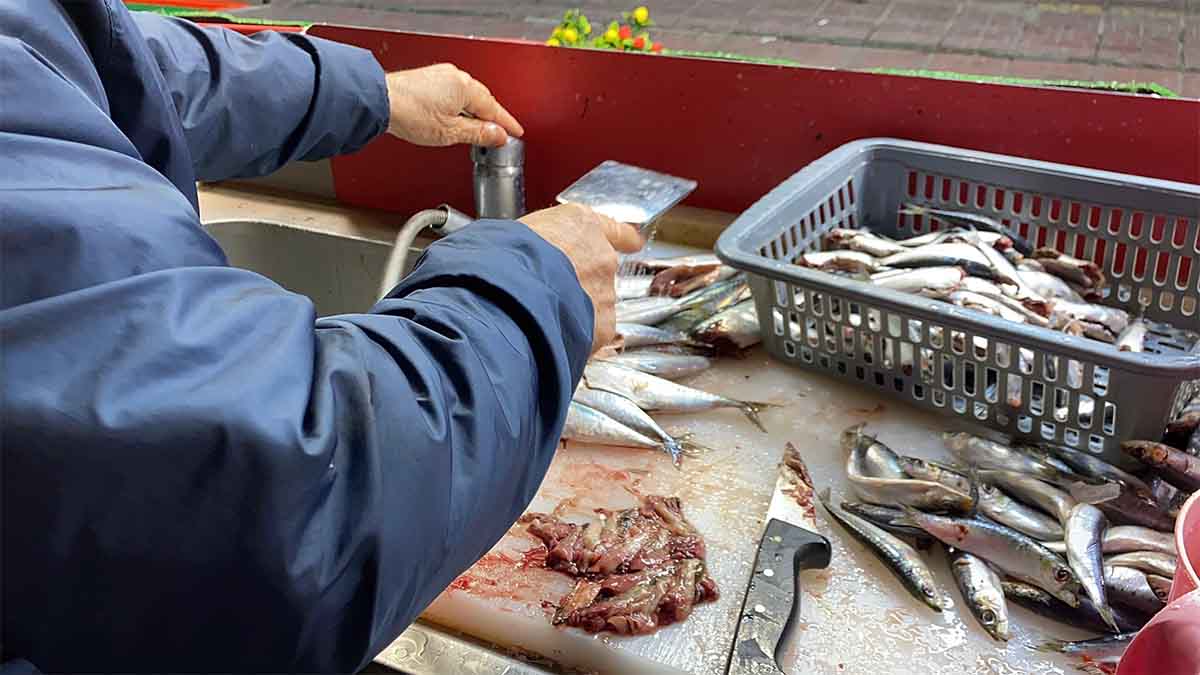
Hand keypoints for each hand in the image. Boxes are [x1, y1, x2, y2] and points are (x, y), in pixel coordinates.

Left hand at [385, 64, 523, 146]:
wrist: (380, 101)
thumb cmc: (410, 113)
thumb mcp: (451, 132)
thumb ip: (478, 133)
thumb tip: (498, 135)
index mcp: (466, 88)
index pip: (494, 109)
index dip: (507, 124)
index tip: (516, 132)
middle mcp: (456, 77)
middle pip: (482, 100)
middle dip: (491, 118)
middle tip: (498, 135)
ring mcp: (442, 75)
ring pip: (467, 96)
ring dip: (474, 113)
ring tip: (476, 130)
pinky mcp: (430, 79)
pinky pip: (454, 92)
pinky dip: (460, 106)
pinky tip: (456, 117)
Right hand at [519, 205, 643, 352]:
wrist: (508, 295)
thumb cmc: (504, 259)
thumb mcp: (518, 235)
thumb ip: (539, 244)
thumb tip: (527, 254)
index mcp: (581, 224)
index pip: (614, 229)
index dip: (624, 237)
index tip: (634, 241)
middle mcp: (601, 256)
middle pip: (598, 271)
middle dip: (579, 283)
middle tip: (549, 292)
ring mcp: (605, 291)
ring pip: (595, 304)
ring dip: (575, 311)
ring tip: (543, 316)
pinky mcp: (602, 325)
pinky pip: (591, 332)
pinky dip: (575, 336)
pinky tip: (550, 334)